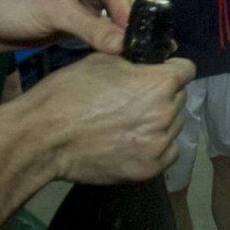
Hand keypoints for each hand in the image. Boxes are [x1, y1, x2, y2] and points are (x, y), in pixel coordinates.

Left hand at [0, 0, 135, 55]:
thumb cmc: (12, 3)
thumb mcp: (55, 13)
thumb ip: (93, 29)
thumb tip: (126, 46)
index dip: (129, 17)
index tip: (141, 44)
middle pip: (120, 5)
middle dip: (126, 28)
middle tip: (141, 55)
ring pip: (113, 20)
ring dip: (118, 38)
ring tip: (134, 58)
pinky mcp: (78, 17)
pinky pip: (100, 31)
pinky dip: (106, 43)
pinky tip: (117, 57)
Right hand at [12, 51, 194, 183]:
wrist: (42, 138)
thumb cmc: (67, 94)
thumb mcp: (102, 61)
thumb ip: (137, 62)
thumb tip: (154, 63)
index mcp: (158, 83)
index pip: (186, 70)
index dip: (170, 69)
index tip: (155, 74)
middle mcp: (166, 113)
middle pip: (178, 98)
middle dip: (162, 95)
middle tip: (134, 100)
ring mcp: (159, 144)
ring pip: (174, 125)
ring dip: (159, 121)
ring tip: (128, 122)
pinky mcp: (150, 169)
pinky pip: (167, 151)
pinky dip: (155, 146)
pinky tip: (132, 140)